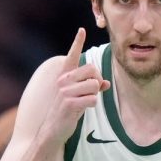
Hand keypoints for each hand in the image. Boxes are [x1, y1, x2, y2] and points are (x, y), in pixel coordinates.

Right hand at [42, 28, 109, 143]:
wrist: (53, 130)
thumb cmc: (67, 112)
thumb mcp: (79, 97)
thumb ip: (92, 88)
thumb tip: (107, 84)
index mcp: (65, 76)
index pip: (72, 56)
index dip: (77, 43)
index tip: (81, 30)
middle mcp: (63, 80)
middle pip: (92, 70)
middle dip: (98, 80)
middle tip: (93, 91)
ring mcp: (65, 91)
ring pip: (94, 85)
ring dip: (94, 95)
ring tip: (84, 102)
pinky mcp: (69, 103)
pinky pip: (92, 99)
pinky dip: (91, 105)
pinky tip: (81, 110)